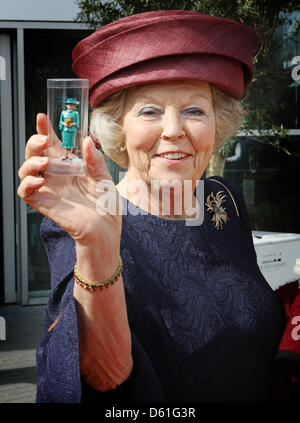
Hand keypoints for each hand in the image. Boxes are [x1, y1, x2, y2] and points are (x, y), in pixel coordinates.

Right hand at [18, 113, 121, 252]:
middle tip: (43, 140)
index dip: (44, 130)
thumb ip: (94, 159)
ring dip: (30, 162)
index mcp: (69, 166)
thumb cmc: (106, 204)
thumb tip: (86, 140)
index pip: (52, 144)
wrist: (106, 229)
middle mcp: (56, 175)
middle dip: (34, 143)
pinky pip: (25, 192)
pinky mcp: (44, 203)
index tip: (42, 117)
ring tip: (45, 162)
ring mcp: (48, 189)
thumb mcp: (104, 176)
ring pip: (25, 170)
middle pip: (34, 153)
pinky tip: (39, 180)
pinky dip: (27, 184)